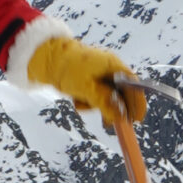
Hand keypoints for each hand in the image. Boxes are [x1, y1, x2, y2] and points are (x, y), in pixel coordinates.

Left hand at [25, 34, 148, 124]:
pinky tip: (76, 100)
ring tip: (82, 106)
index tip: (136, 120)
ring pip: (107, 96)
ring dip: (97, 105)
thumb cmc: (67, 69)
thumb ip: (104, 102)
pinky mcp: (89, 79)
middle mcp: (109, 68)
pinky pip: (95, 95)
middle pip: (121, 93)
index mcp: (113, 65)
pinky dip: (87, 101)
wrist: (45, 59)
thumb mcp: (86, 88)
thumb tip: (120, 117)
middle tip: (109, 124)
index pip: (133, 86)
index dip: (137, 103)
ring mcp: (99, 73)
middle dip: (114, 108)